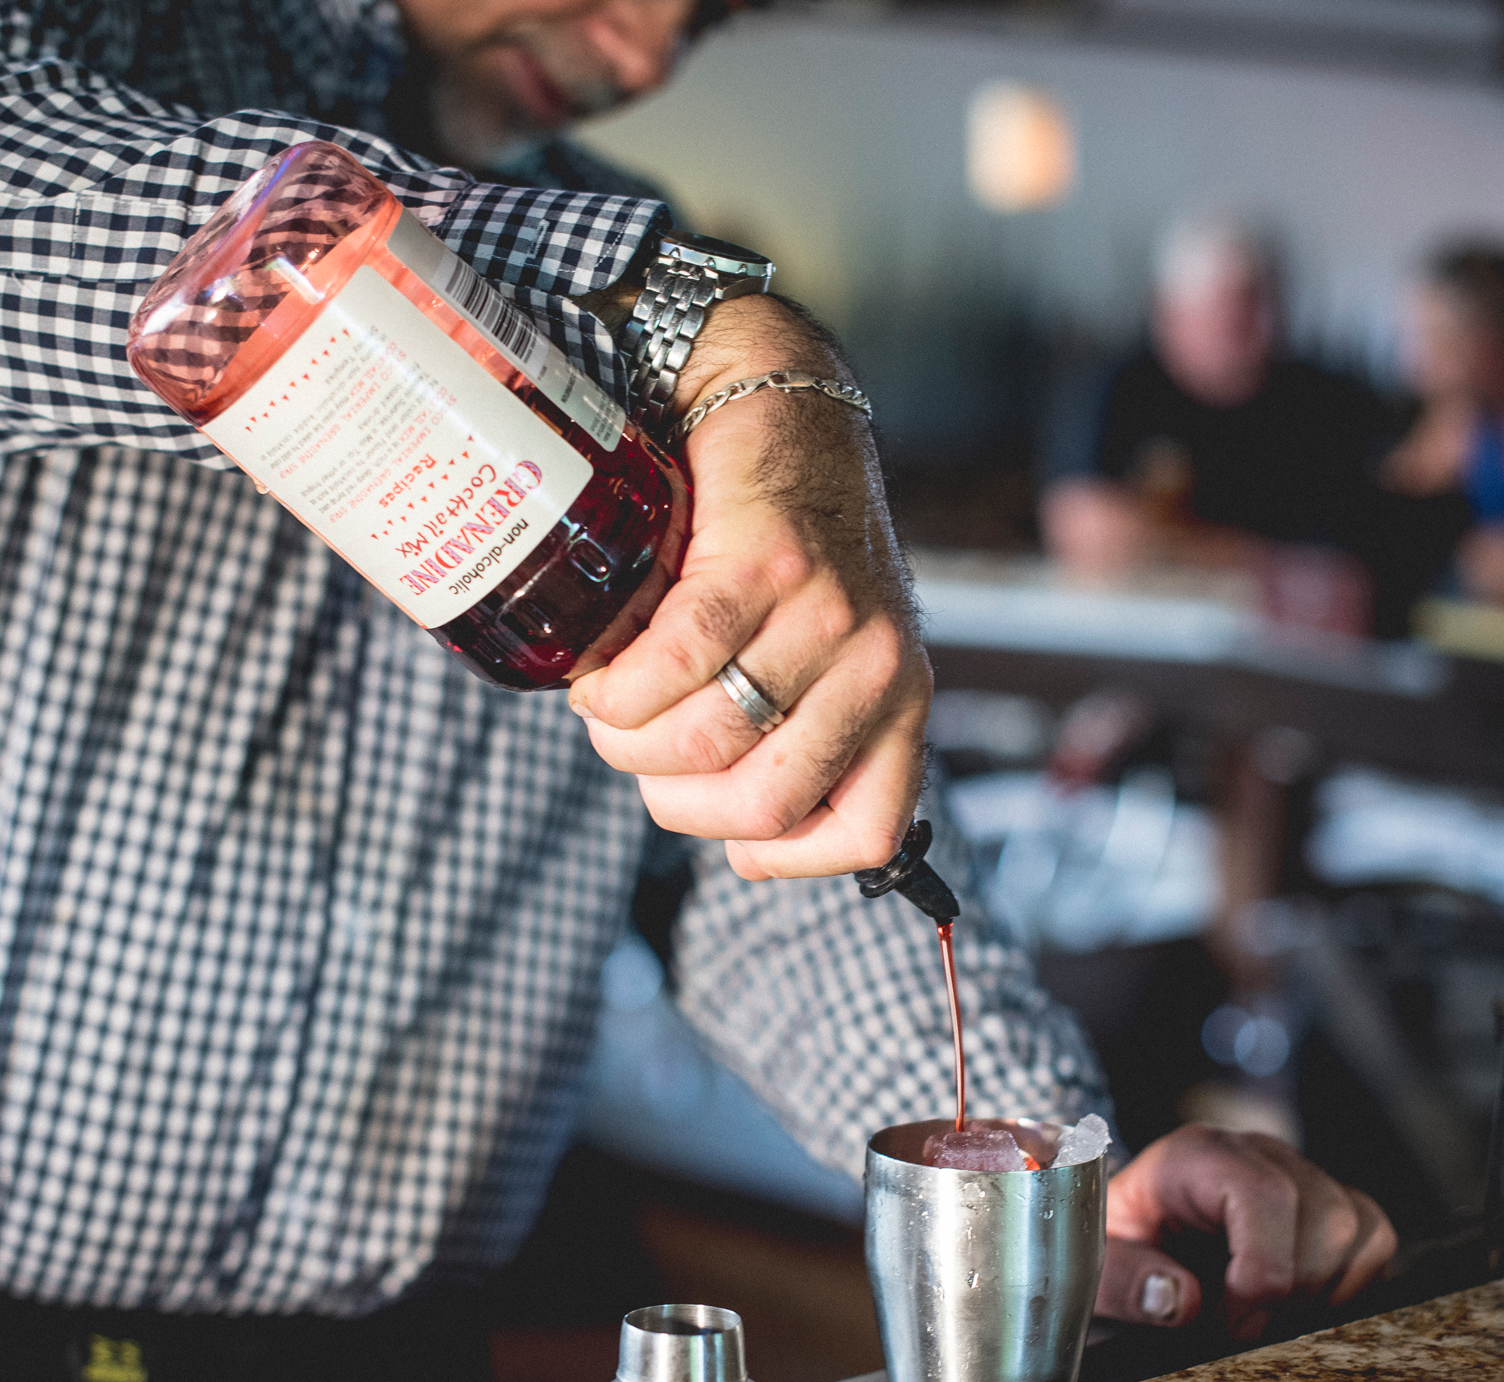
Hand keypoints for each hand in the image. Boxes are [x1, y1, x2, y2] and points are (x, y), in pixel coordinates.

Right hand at [568, 295, 930, 878]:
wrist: (780, 402)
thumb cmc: (787, 541)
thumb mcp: (829, 646)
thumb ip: (802, 729)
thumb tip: (744, 844)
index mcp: (901, 700)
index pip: (866, 833)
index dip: (782, 858)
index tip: (728, 841)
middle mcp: (880, 667)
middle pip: (762, 802)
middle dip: (674, 800)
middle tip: (636, 757)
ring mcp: (829, 616)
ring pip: (706, 738)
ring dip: (628, 742)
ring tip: (607, 709)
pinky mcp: (767, 565)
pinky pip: (676, 664)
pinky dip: (618, 685)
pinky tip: (602, 672)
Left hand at [1095, 1123, 1395, 1340]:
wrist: (1128, 1235)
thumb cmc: (1113, 1246)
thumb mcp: (1093, 1264)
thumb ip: (1123, 1279)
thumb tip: (1181, 1300)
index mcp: (1195, 1155)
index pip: (1265, 1195)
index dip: (1263, 1269)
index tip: (1231, 1323)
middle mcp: (1256, 1154)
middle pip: (1325, 1216)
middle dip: (1292, 1291)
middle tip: (1241, 1328)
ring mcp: (1299, 1174)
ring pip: (1358, 1228)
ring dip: (1322, 1292)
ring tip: (1265, 1316)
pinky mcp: (1327, 1203)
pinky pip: (1373, 1241)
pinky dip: (1348, 1286)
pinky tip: (1296, 1306)